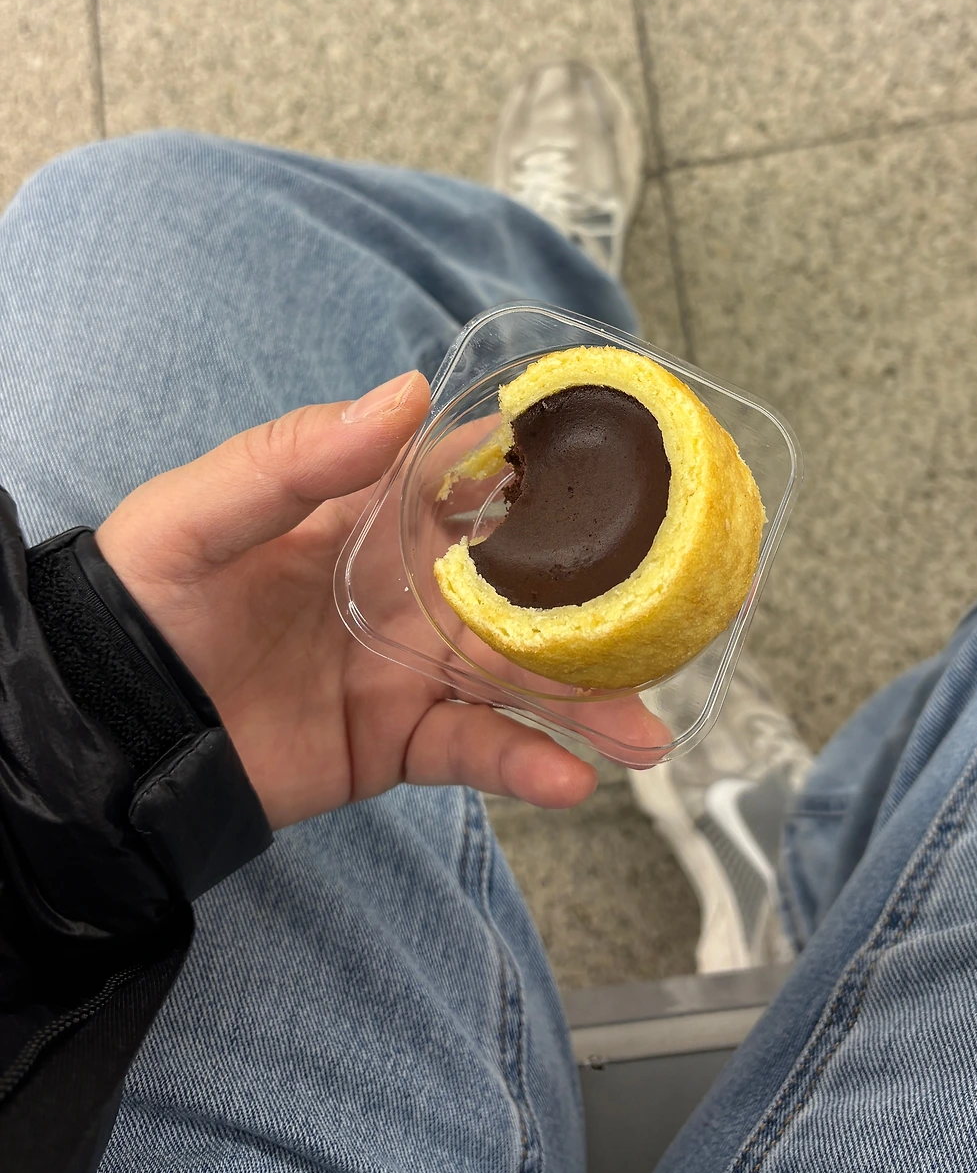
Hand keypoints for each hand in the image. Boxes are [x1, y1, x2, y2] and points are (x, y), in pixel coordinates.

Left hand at [96, 372, 600, 827]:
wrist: (100, 734)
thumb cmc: (140, 601)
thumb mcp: (199, 515)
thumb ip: (297, 458)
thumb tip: (406, 390)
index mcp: (369, 514)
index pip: (477, 478)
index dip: (550, 471)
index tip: (633, 470)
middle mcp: (408, 586)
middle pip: (525, 586)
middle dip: (600, 600)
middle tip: (679, 611)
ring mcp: (408, 666)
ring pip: (521, 677)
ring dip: (588, 702)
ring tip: (649, 737)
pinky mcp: (396, 742)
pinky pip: (475, 751)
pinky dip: (525, 767)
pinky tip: (572, 781)